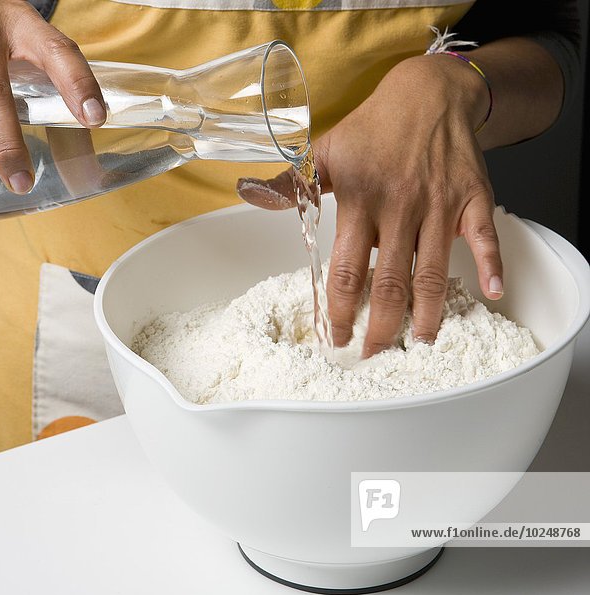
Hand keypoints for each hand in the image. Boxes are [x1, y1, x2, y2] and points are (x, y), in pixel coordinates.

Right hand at [0, 0, 104, 193]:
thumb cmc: (10, 31)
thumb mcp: (34, 40)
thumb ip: (60, 79)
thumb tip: (90, 140)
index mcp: (23, 26)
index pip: (57, 52)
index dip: (77, 83)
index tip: (95, 118)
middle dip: (6, 140)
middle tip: (22, 182)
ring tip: (8, 180)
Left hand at [237, 54, 502, 357]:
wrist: (428, 93)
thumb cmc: (373, 128)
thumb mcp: (326, 151)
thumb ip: (292, 183)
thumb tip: (248, 194)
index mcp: (360, 202)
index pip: (346, 271)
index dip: (340, 311)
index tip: (337, 337)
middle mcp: (400, 209)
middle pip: (389, 284)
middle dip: (380, 327)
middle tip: (373, 353)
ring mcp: (439, 205)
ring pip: (433, 272)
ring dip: (427, 314)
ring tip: (419, 343)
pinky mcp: (473, 199)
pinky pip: (485, 237)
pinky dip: (492, 266)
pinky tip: (492, 294)